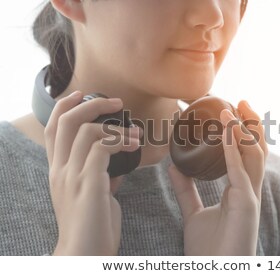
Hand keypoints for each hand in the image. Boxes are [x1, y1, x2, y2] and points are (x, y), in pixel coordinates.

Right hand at [44, 91, 141, 254]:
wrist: (85, 254)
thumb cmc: (92, 227)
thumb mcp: (93, 196)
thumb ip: (100, 176)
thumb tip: (115, 164)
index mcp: (58, 170)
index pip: (53, 128)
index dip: (65, 106)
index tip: (83, 95)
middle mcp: (60, 170)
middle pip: (66, 121)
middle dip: (92, 104)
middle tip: (117, 103)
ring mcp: (72, 176)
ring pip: (87, 131)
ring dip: (116, 127)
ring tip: (135, 135)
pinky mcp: (88, 184)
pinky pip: (103, 148)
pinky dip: (121, 141)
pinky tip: (134, 147)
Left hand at [169, 100, 267, 254]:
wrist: (214, 271)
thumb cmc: (208, 249)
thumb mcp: (193, 213)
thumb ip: (185, 189)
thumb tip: (174, 166)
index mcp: (241, 191)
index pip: (246, 154)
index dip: (241, 132)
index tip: (229, 110)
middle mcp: (250, 190)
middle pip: (257, 149)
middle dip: (251, 123)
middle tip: (239, 100)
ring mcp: (251, 197)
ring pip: (255, 155)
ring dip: (244, 129)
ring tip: (232, 108)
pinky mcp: (247, 205)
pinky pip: (241, 171)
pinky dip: (233, 148)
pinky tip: (226, 130)